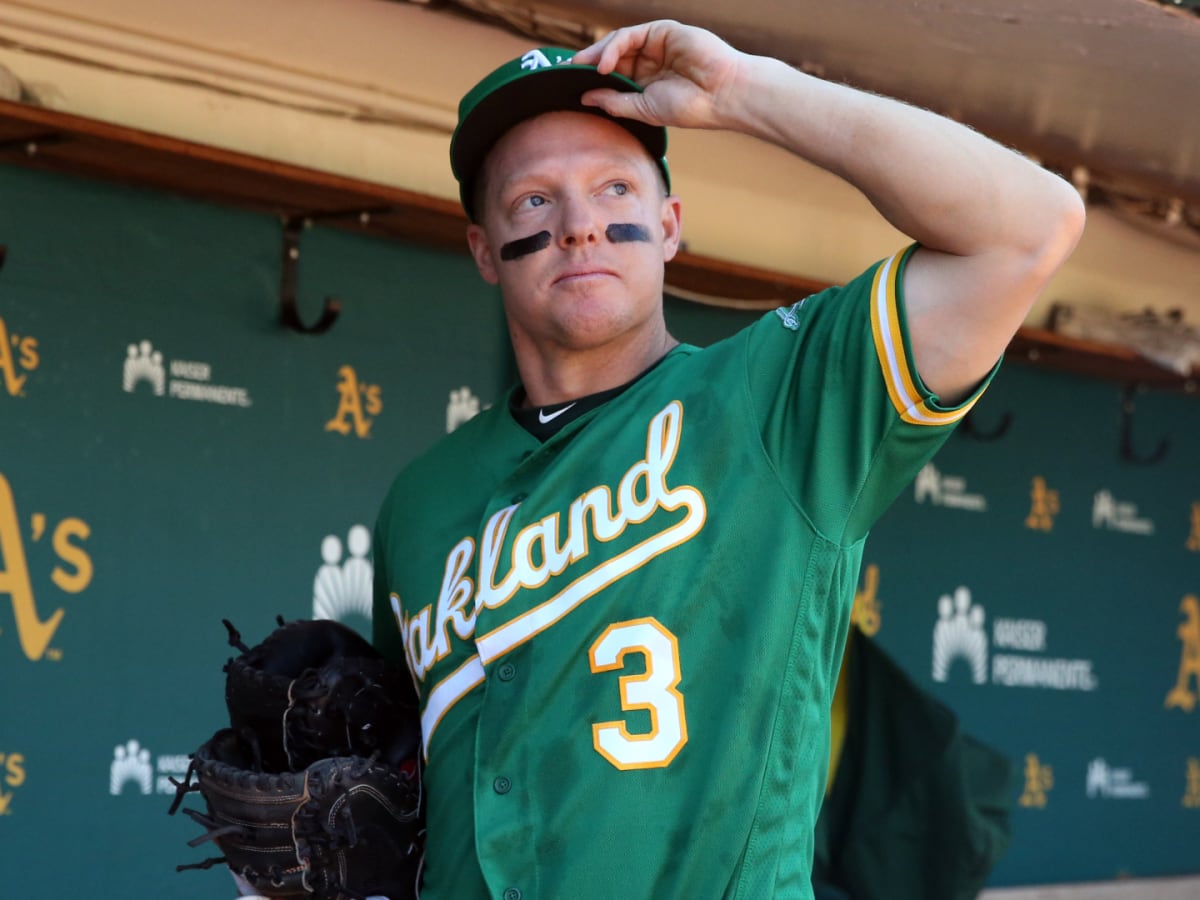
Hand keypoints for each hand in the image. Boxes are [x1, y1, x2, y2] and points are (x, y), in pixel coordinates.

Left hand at [573, 20, 742, 130]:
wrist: (722, 95)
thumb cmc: (691, 106)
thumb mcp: (644, 109)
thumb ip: (615, 102)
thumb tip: (586, 97)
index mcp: (646, 81)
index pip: (612, 75)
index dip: (590, 78)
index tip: (568, 85)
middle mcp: (649, 61)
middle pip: (611, 56)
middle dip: (587, 62)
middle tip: (566, 71)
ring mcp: (656, 44)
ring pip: (618, 43)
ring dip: (596, 54)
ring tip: (581, 68)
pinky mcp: (662, 31)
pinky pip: (630, 35)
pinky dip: (613, 48)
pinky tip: (604, 65)